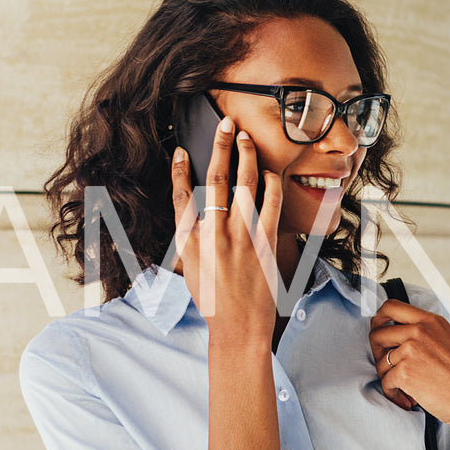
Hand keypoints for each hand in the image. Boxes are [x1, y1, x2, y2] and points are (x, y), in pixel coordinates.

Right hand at [170, 116, 285, 348]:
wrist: (238, 327)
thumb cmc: (214, 301)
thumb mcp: (191, 269)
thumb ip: (192, 240)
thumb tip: (193, 215)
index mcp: (189, 241)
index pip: (180, 196)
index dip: (178, 170)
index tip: (179, 150)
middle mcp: (213, 234)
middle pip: (214, 179)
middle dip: (219, 146)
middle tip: (224, 122)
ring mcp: (240, 236)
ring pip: (243, 184)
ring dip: (246, 156)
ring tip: (245, 137)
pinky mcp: (265, 242)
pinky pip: (271, 203)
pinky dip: (271, 183)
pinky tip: (270, 172)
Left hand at [368, 299, 449, 441]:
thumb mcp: (447, 341)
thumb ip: (423, 332)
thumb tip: (392, 334)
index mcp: (431, 320)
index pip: (391, 306)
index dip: (378, 319)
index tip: (379, 332)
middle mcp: (420, 330)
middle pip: (377, 333)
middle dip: (377, 352)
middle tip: (388, 367)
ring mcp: (411, 350)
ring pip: (380, 362)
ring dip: (389, 379)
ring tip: (408, 390)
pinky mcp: (405, 372)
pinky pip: (385, 382)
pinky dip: (394, 394)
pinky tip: (409, 400)